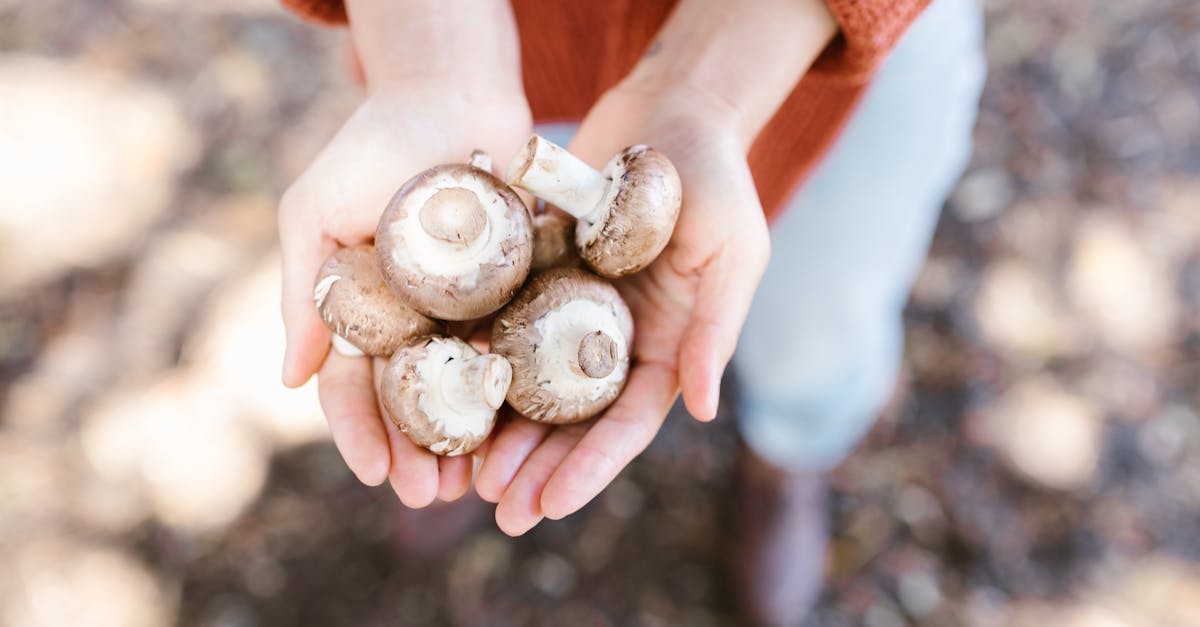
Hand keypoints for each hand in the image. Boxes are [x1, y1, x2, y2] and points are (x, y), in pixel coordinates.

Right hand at [279, 85, 530, 506]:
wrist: (451, 92)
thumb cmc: (371, 147)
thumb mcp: (316, 215)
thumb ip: (304, 294)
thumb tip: (288, 381)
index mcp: (362, 309)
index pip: (355, 385)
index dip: (361, 432)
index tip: (377, 474)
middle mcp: (413, 318)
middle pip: (415, 401)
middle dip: (420, 451)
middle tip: (432, 496)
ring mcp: (466, 308)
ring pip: (466, 388)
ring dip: (468, 438)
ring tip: (477, 483)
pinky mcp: (516, 289)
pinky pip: (516, 348)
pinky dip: (516, 391)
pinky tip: (524, 431)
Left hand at [475, 84, 770, 534]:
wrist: (673, 108)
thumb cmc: (716, 178)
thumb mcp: (731, 252)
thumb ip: (715, 330)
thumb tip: (703, 411)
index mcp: (669, 346)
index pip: (628, 423)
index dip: (590, 468)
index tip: (550, 506)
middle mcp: (618, 339)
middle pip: (573, 419)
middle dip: (538, 468)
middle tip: (498, 510)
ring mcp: (576, 310)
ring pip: (532, 384)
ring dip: (502, 431)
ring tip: (464, 476)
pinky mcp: (541, 275)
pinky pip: (505, 326)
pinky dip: (479, 361)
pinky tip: (442, 391)